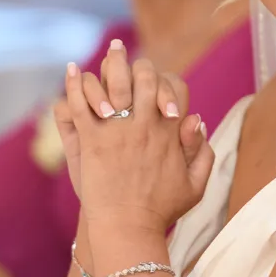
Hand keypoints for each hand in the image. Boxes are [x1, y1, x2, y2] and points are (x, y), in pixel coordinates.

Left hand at [65, 55, 213, 232]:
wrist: (129, 228)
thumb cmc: (162, 209)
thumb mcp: (195, 185)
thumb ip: (202, 153)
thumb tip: (197, 120)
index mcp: (170, 131)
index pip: (173, 86)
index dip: (164, 78)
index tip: (153, 76)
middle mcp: (145, 124)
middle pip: (142, 75)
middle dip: (131, 60)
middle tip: (120, 48)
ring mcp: (118, 130)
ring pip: (113, 82)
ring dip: (108, 64)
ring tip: (105, 54)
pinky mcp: (92, 141)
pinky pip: (81, 104)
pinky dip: (76, 84)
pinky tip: (73, 70)